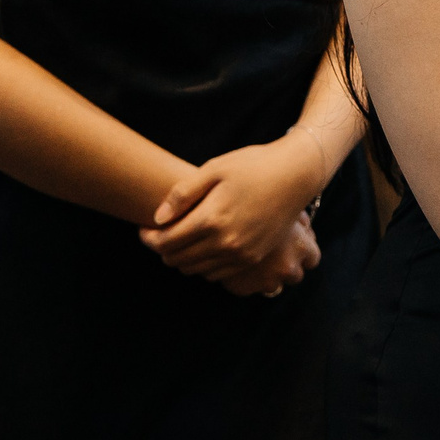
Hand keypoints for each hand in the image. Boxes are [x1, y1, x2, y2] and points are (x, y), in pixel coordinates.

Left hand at [140, 136, 329, 285]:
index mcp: (212, 218)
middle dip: (162, 249)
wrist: (296, 175)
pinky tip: (203, 246)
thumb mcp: (215, 168)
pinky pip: (216, 274)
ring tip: (181, 238)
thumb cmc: (253, 165)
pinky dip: (202, 265)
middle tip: (159, 233)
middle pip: (177, 260)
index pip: (165, 242)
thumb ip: (183, 194)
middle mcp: (226, 242)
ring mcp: (241, 254)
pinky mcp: (252, 258)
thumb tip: (157, 218)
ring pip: (195, 270)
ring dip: (181, 258)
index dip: (148, 238)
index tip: (143, 228)